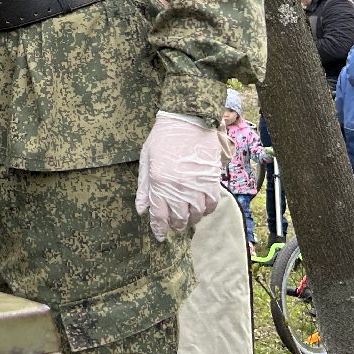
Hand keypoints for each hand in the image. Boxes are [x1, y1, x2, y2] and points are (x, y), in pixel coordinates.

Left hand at [135, 111, 222, 240]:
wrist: (188, 119)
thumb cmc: (162, 137)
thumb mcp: (146, 160)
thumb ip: (143, 187)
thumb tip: (141, 210)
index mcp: (159, 182)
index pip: (159, 216)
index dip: (159, 229)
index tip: (160, 235)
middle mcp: (179, 188)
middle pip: (179, 219)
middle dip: (175, 225)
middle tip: (173, 224)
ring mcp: (197, 185)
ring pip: (196, 215)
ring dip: (190, 220)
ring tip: (187, 216)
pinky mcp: (212, 181)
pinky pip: (211, 205)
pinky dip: (206, 211)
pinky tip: (200, 207)